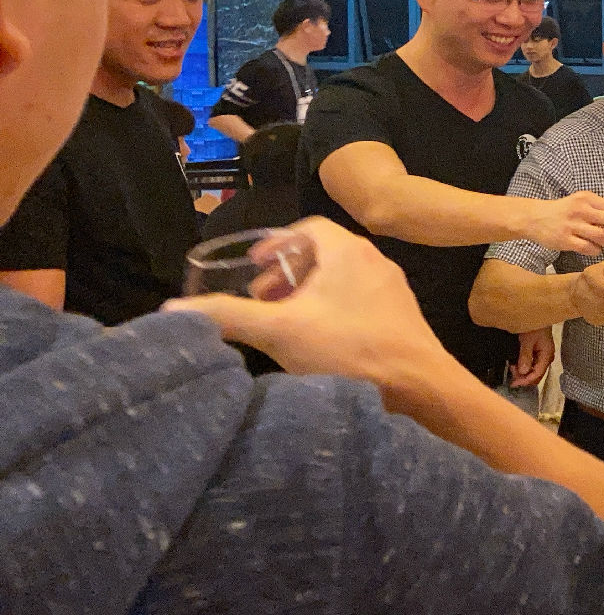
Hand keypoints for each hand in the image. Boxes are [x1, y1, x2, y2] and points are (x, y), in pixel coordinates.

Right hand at [163, 218, 459, 392]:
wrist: (420, 387)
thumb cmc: (349, 350)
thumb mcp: (279, 331)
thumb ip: (228, 315)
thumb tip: (173, 309)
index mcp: (348, 250)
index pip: (307, 227)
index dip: (275, 243)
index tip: (252, 267)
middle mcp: (374, 261)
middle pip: (322, 253)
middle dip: (286, 273)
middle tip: (260, 298)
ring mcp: (391, 289)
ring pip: (341, 279)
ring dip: (307, 294)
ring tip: (282, 321)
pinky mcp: (400, 317)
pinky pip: (358, 300)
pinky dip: (331, 310)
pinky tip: (316, 343)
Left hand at [511, 327, 554, 385]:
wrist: (536, 313)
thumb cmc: (533, 324)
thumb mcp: (527, 340)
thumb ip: (525, 356)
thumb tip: (523, 372)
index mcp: (547, 355)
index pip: (538, 374)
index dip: (526, 381)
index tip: (514, 383)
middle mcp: (547, 357)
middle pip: (537, 374)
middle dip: (524, 378)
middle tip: (511, 377)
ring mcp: (543, 355)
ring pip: (534, 371)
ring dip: (523, 373)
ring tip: (512, 368)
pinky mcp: (539, 352)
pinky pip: (532, 364)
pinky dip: (524, 367)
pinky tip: (516, 364)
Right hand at [518, 190, 603, 253]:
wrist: (534, 217)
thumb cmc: (563, 211)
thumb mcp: (581, 203)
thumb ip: (601, 209)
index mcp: (588, 199)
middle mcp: (581, 210)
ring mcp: (572, 225)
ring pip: (601, 236)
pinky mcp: (564, 240)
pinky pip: (587, 248)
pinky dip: (596, 250)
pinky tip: (596, 249)